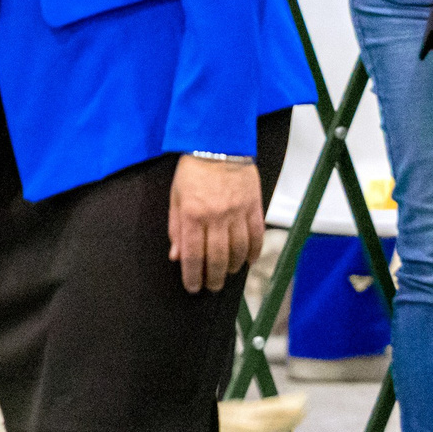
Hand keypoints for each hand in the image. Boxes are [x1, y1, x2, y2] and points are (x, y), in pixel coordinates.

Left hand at [168, 154, 263, 294]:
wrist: (219, 144)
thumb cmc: (193, 170)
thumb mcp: (175, 198)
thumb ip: (176, 229)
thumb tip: (176, 256)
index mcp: (193, 215)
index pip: (193, 255)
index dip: (193, 276)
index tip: (193, 287)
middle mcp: (216, 217)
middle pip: (218, 258)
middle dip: (214, 277)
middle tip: (212, 287)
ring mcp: (238, 212)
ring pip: (239, 250)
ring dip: (234, 267)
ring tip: (228, 273)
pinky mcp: (254, 206)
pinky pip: (257, 235)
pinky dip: (254, 252)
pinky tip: (248, 261)